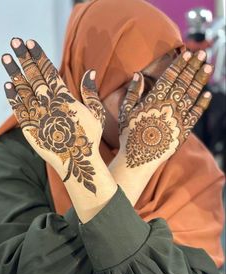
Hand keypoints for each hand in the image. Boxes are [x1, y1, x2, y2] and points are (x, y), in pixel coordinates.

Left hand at [2, 38, 105, 193]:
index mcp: (65, 98)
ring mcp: (38, 116)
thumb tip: (90, 72)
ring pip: (23, 90)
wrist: (77, 162)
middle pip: (34, 76)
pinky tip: (7, 85)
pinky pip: (19, 110)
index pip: (49, 71)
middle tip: (14, 41)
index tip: (29, 43)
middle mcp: (49, 104)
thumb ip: (90, 92)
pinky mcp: (30, 129)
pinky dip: (13, 97)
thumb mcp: (96, 114)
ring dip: (14, 73)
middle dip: (24, 57)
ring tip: (6, 57)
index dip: (38, 55)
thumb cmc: (89, 138)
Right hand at [118, 50, 212, 167]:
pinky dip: (202, 104)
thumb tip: (138, 75)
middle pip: (183, 82)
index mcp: (154, 100)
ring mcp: (178, 119)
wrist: (139, 158)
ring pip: (192, 95)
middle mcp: (168, 106)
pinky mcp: (184, 131)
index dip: (180, 64)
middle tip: (202, 54)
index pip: (170, 77)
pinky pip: (196, 115)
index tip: (188, 53)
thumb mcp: (125, 112)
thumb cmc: (129, 135)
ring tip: (208, 67)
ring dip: (201, 80)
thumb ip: (133, 92)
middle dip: (193, 66)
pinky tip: (208, 94)